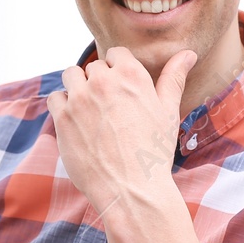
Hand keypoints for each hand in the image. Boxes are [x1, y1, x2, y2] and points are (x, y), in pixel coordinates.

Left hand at [44, 46, 196, 218]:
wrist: (131, 189)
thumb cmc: (154, 152)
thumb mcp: (168, 112)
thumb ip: (174, 78)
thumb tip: (188, 54)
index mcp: (131, 75)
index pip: (116, 53)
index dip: (117, 70)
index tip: (120, 89)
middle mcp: (103, 81)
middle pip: (93, 67)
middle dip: (99, 82)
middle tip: (108, 109)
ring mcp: (80, 98)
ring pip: (71, 76)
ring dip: (77, 87)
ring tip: (89, 110)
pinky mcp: (62, 117)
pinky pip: (55, 97)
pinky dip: (62, 106)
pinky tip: (76, 122)